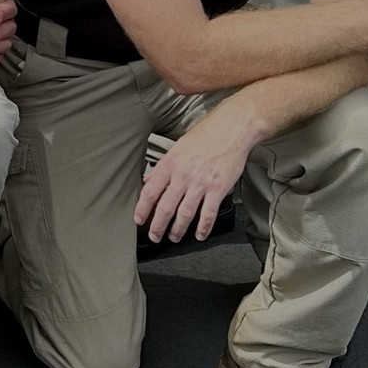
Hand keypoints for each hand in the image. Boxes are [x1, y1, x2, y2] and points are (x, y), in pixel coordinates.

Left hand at [135, 105, 256, 242]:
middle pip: (165, 207)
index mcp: (170, 164)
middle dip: (157, 225)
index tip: (138, 220)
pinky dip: (203, 227)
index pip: (150, 191)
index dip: (142, 208)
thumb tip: (149, 182)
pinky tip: (199, 234)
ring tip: (174, 237)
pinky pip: (208, 213)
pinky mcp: (218, 189)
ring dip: (178, 229)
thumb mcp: (176, 149)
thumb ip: (163, 167)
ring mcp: (201, 183)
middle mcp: (183, 175)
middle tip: (154, 236)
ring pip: (185, 213)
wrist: (229, 130)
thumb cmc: (204, 137)